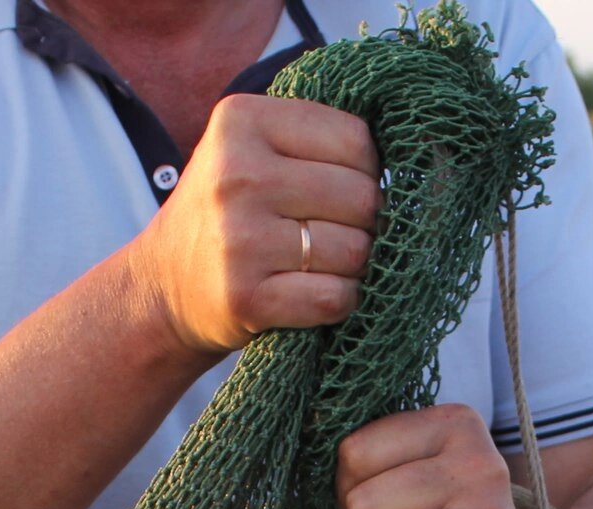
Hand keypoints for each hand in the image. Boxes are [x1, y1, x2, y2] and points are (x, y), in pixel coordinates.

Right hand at [125, 94, 379, 358]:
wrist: (164, 287)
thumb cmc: (231, 215)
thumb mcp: (253, 151)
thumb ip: (317, 142)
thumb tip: (428, 164)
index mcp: (242, 121)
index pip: (356, 140)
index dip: (367, 172)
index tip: (342, 191)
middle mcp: (237, 174)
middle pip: (362, 197)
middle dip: (365, 223)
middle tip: (335, 234)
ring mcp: (239, 239)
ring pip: (356, 251)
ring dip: (354, 267)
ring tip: (322, 265)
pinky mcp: (245, 297)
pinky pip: (335, 298)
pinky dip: (340, 302)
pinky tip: (315, 295)